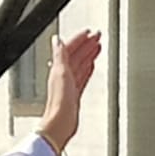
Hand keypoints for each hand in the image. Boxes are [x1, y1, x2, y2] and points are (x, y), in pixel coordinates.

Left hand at [38, 29, 101, 150]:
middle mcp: (62, 76)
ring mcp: (68, 85)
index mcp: (58, 69)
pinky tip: (91, 65)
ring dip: (88, 55)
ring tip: (97, 46)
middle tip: (97, 36)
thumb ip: (59, 56)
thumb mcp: (61, 73)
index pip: (69, 49)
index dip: (79, 40)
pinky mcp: (74, 94)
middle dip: (86, 45)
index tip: (89, 32)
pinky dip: (87, 69)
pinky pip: (82, 77)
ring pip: (80, 65)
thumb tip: (57, 40)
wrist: (60, 123)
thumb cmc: (59, 102)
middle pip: (76, 55)